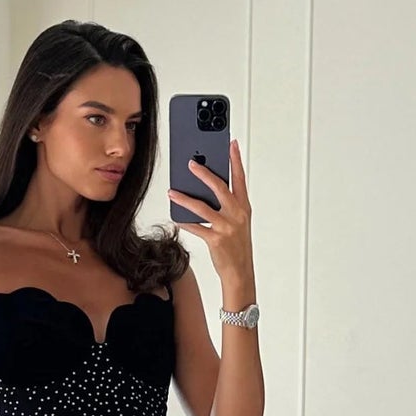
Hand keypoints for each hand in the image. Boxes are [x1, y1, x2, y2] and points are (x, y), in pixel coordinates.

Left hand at [168, 137, 255, 290]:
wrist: (240, 271)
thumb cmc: (237, 245)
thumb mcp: (238, 222)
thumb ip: (227, 205)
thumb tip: (206, 189)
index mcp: (243, 207)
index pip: (239, 178)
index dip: (236, 160)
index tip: (231, 144)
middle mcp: (237, 214)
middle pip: (219, 187)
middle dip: (204, 173)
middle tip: (190, 163)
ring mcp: (227, 227)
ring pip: (202, 207)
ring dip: (184, 198)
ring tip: (172, 191)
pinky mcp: (216, 239)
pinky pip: (196, 227)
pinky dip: (184, 221)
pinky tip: (175, 215)